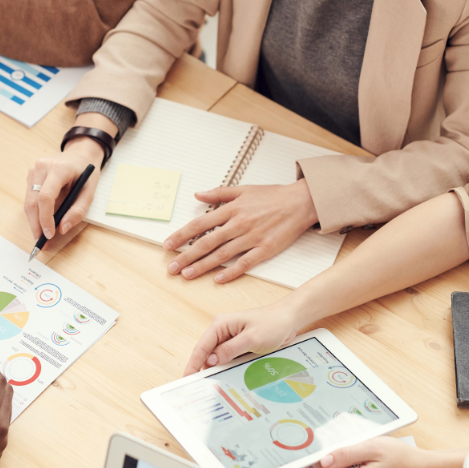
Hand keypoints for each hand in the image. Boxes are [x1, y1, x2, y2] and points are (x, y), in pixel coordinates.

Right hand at [24, 138, 104, 241]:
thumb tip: (62, 229)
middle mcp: (42, 167)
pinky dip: (34, 211)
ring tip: (40, 235)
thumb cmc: (86, 172)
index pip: (45, 197)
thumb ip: (78, 211)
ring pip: (28, 201)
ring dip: (33, 220)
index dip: (45, 218)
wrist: (80, 154)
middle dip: (36, 224)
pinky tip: (40, 221)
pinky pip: (29, 197)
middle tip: (41, 242)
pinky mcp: (30, 174)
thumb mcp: (89, 191)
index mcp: (58, 168)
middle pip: (32, 201)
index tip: (49, 234)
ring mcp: (34, 169)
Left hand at [164, 181, 317, 282]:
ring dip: (202, 266)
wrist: (300, 202)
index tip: (168, 245)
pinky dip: (230, 272)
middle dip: (186, 256)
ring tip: (187, 275)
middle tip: (171, 267)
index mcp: (231, 209)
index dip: (182, 236)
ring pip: (221, 255)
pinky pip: (244, 263)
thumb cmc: (272, 195)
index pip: (200, 224)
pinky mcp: (265, 249)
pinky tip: (217, 279)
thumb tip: (197, 195)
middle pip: (206, 243)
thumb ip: (218, 193)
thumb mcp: (243, 189)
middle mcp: (238, 224)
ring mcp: (251, 238)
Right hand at [184, 302, 297, 375]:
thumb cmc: (272, 323)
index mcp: (221, 324)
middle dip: (204, 369)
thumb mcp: (251, 339)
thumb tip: (211, 360)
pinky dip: (227, 368)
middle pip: (207, 353)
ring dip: (217, 370)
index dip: (193, 363)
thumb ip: (230, 350)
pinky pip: (228, 359)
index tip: (187, 377)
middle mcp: (222, 331)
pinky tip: (228, 378)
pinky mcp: (238, 345)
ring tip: (214, 386)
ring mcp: (230, 339)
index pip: (202, 346)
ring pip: (217, 358)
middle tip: (201, 387)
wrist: (288, 320)